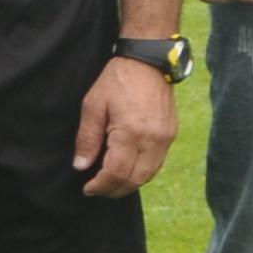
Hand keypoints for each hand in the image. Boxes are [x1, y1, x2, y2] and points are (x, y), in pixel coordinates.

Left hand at [75, 58, 176, 196]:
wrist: (147, 62)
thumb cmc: (117, 80)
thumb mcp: (93, 105)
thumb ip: (88, 138)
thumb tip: (82, 166)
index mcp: (131, 132)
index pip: (117, 172)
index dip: (101, 185)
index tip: (88, 188)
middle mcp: (152, 139)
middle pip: (135, 179)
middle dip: (114, 190)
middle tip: (98, 190)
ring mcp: (165, 138)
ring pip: (149, 175)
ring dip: (129, 184)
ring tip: (111, 184)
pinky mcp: (171, 135)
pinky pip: (157, 164)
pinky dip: (142, 173)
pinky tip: (128, 171)